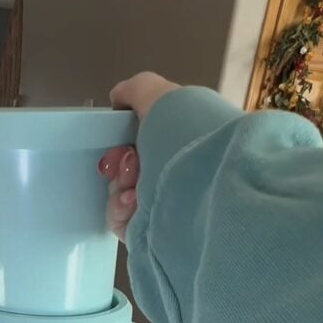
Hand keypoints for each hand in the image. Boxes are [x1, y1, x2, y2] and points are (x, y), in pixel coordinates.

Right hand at [99, 72, 178, 239]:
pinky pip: (119, 220)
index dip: (121, 139)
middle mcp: (169, 176)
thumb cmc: (186, 138)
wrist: (203, 185)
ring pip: (118, 194)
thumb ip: (136, 89)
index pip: (138, 143)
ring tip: (134, 187)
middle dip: (120, 162)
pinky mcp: (148, 232)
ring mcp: (159, 206)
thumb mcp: (161, 96)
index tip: (120, 140)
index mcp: (176, 146)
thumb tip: (118, 97)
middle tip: (130, 162)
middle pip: (124, 168)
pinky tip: (133, 202)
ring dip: (120, 185)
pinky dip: (120, 209)